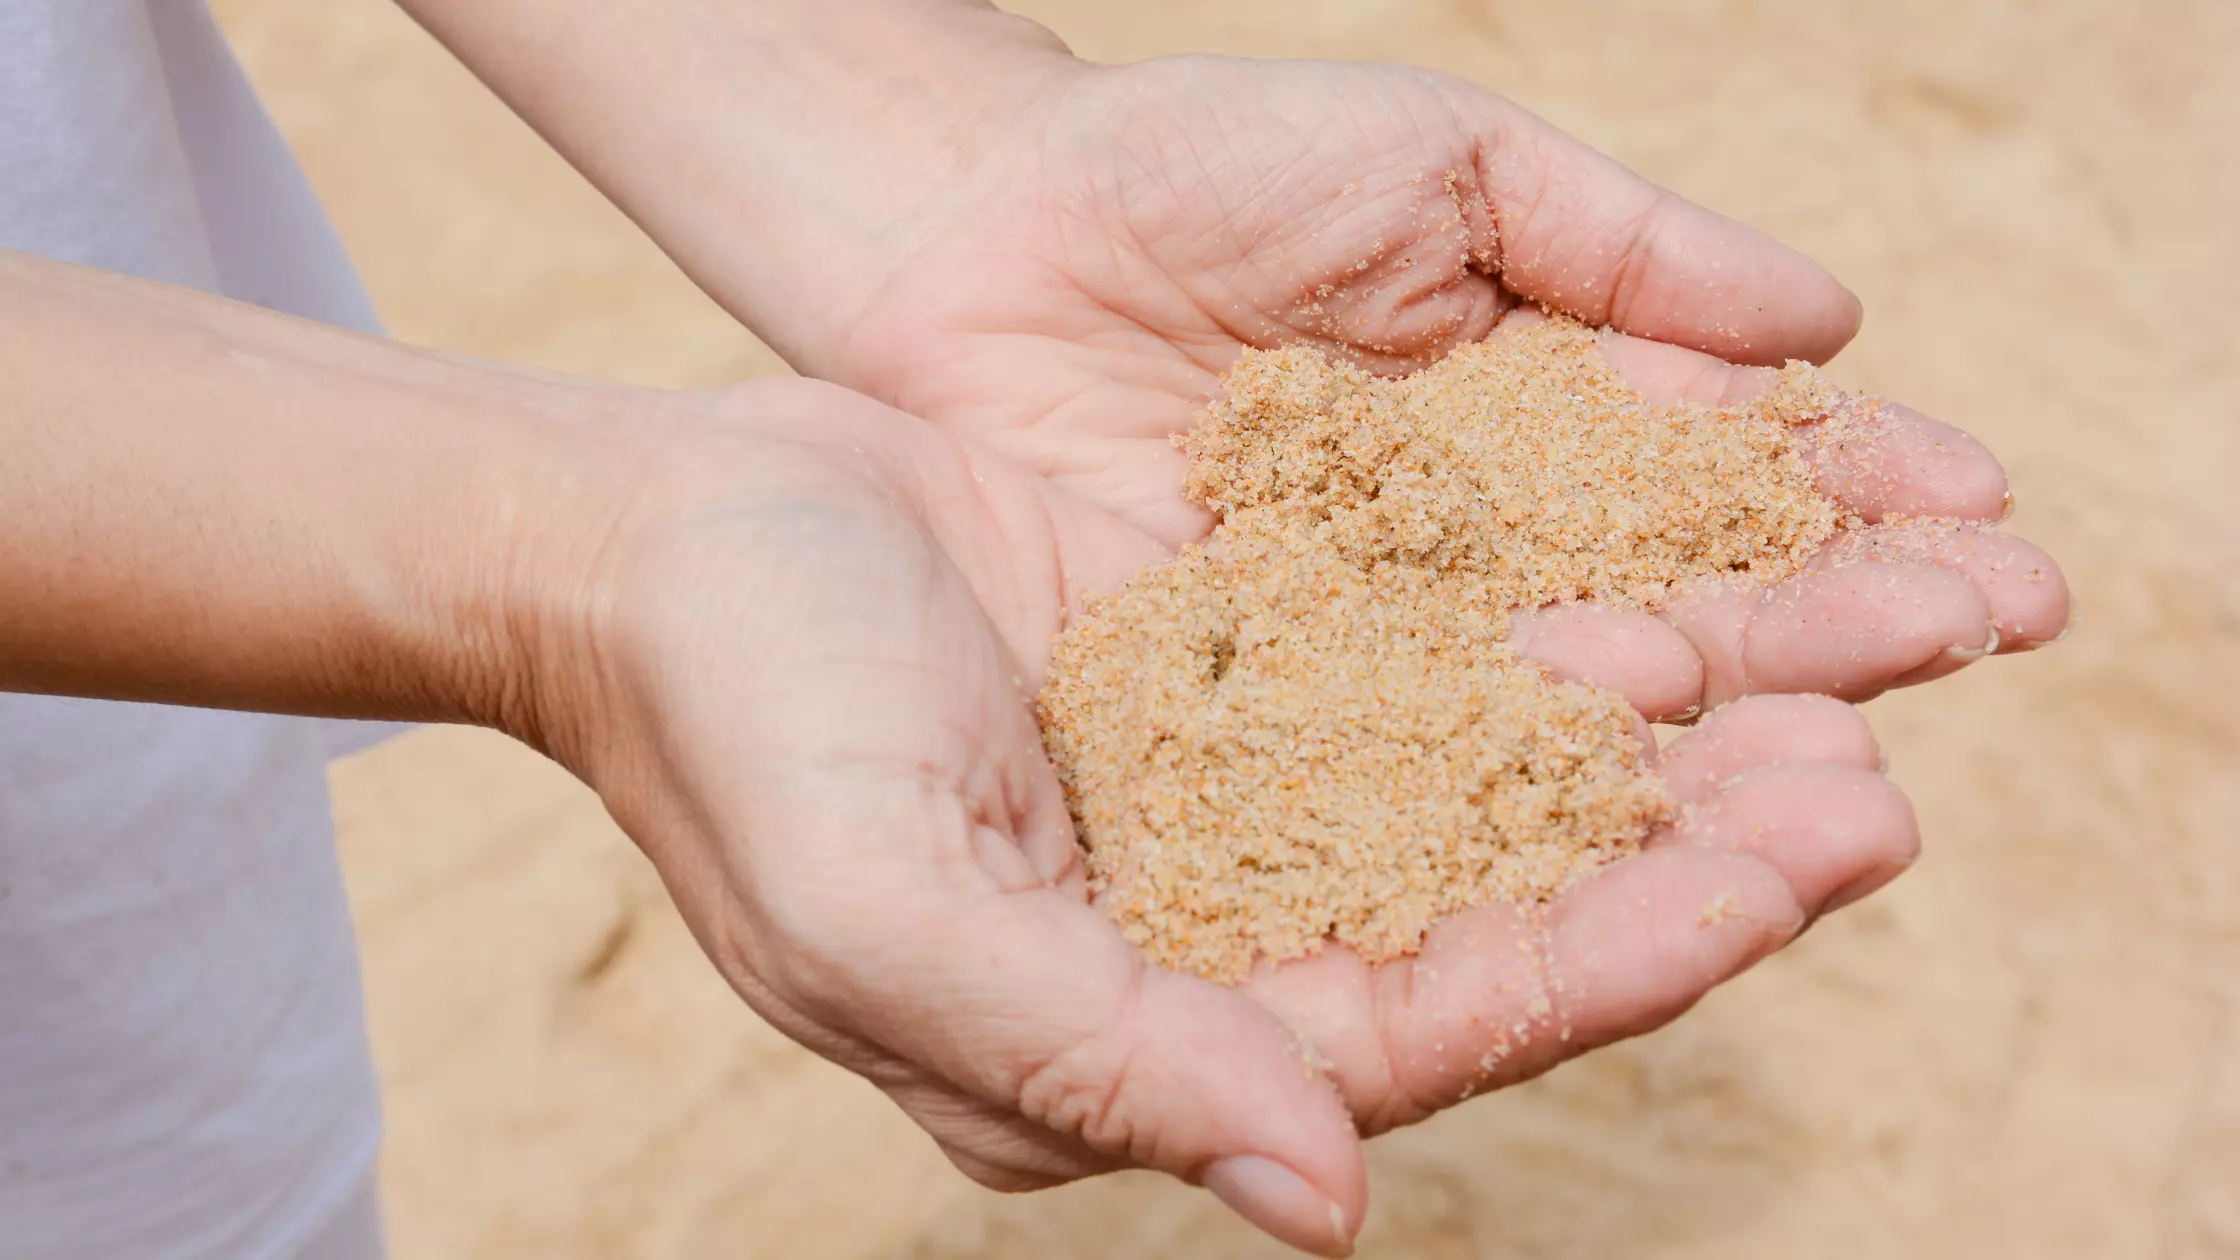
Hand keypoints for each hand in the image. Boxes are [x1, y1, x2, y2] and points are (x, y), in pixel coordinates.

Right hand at [534, 381, 1920, 1254]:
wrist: (663, 535)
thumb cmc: (740, 734)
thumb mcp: (887, 916)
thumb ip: (1095, 1060)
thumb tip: (1324, 1199)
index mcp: (1123, 1047)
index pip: (1399, 1034)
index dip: (1586, 972)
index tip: (1757, 898)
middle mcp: (1194, 939)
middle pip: (1475, 924)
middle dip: (1669, 877)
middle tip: (1859, 805)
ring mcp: (1218, 796)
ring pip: (1474, 797)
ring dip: (1643, 765)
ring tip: (1826, 704)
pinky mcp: (1223, 664)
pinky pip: (1412, 671)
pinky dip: (1536, 650)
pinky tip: (1666, 601)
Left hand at [799, 54, 2070, 719]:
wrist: (971, 231)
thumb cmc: (1196, 165)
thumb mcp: (1437, 165)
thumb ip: (1621, 245)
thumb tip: (1830, 328)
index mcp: (1536, 424)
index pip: (1728, 481)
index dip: (1859, 504)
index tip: (1992, 529)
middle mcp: (1475, 557)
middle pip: (1681, 609)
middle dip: (1836, 627)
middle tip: (1989, 639)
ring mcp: (1374, 648)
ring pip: (1568, 711)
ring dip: (1722, 738)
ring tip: (1864, 765)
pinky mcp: (1264, 718)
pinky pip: (1408, 766)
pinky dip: (1522, 794)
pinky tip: (1643, 813)